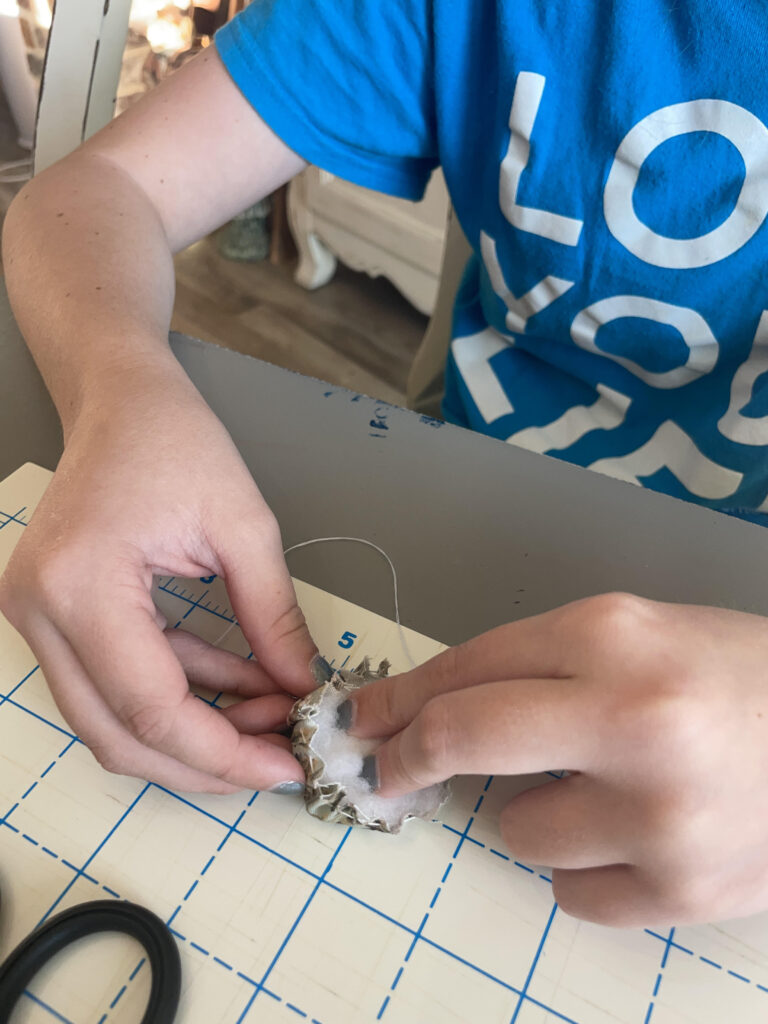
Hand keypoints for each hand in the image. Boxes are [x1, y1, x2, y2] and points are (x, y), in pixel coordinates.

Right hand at [0, 363, 315, 792]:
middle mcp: (41, 612)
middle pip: (119, 734)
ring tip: (271, 716)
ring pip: (113, 720)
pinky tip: (240, 685)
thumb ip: (273, 616)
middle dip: (204, 762)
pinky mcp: (56, 617)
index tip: (285, 766)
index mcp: (81, 584)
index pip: (149, 707)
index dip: (221, 753)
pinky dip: (178, 693)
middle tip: (277, 758)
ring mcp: (38, 617)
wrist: (121, 400)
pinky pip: (116, 682)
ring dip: (194, 730)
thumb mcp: (243, 525)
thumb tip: (304, 686)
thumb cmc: (174, 439)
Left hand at [346, 594, 767, 926]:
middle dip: (405, 756)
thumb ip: (540, 664)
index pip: (470, 665)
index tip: (365, 716)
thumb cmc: (738, 677)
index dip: (401, 694)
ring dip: (534, 812)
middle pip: (462, 736)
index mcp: (615, 635)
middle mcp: (631, 718)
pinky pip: (573, 892)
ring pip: (517, 829)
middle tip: (388, 770)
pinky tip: (633, 834)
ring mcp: (658, 814)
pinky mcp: (682, 890)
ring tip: (601, 789)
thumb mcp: (637, 636)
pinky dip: (586, 865)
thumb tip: (438, 706)